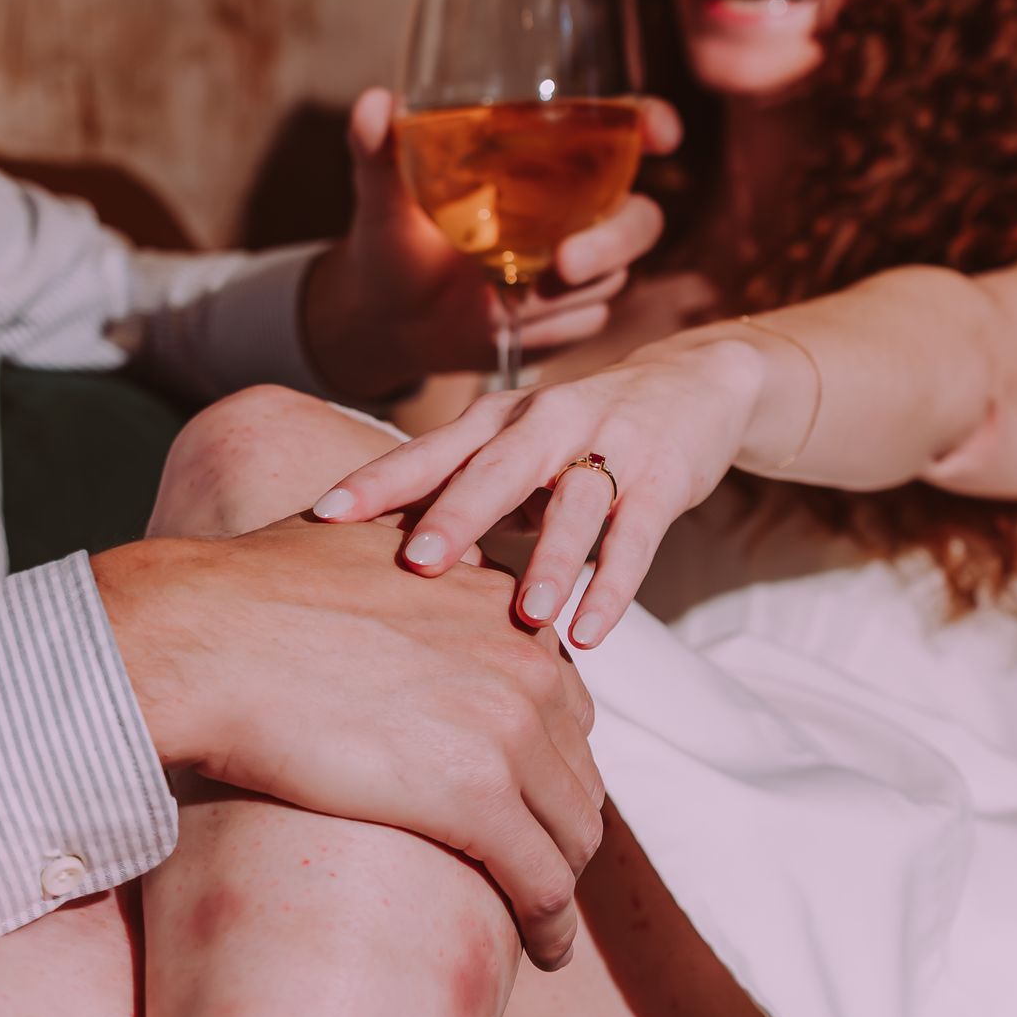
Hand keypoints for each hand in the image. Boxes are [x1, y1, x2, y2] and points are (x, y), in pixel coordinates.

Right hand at [93, 516, 602, 965]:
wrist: (203, 640)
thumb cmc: (252, 595)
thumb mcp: (364, 543)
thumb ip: (420, 556)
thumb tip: (432, 560)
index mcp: (503, 609)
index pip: (563, 702)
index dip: (547, 760)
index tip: (524, 800)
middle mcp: (526, 662)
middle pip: (576, 769)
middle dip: (561, 824)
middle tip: (534, 871)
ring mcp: (508, 728)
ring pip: (573, 831)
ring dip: (564, 883)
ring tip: (545, 922)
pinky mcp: (476, 796)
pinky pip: (544, 881)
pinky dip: (552, 924)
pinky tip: (545, 951)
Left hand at [299, 88, 681, 401]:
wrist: (388, 319)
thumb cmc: (393, 238)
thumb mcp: (382, 192)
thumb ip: (379, 148)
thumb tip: (374, 104)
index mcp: (549, 160)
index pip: (624, 129)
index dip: (654, 123)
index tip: (660, 131)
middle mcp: (578, 210)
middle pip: (639, 218)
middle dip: (613, 241)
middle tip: (563, 264)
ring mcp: (581, 268)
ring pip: (614, 276)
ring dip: (567, 294)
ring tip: (504, 300)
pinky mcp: (572, 316)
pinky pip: (585, 322)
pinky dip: (548, 326)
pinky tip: (504, 324)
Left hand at [308, 333, 773, 647]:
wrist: (693, 385)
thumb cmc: (578, 431)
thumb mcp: (513, 447)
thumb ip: (458, 490)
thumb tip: (377, 555)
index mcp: (497, 420)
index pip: (429, 451)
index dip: (378, 481)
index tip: (323, 514)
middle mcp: (547, 423)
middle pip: (497, 469)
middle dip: (457, 515)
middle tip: (416, 563)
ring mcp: (610, 447)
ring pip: (577, 504)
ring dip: (552, 560)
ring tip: (526, 617)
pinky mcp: (664, 478)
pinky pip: (638, 536)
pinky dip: (615, 585)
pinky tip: (592, 631)